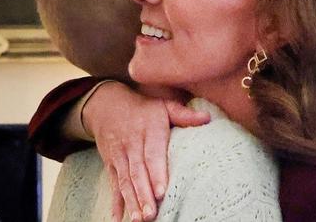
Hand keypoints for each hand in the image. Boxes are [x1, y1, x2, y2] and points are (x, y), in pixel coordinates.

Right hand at [83, 81, 210, 221]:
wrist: (107, 105)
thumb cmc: (143, 109)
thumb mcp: (163, 106)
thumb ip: (184, 115)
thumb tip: (207, 118)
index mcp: (148, 130)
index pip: (152, 154)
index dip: (156, 174)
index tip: (161, 192)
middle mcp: (132, 144)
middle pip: (137, 172)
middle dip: (143, 194)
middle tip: (151, 214)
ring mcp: (120, 156)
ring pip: (125, 181)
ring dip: (131, 202)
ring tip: (138, 219)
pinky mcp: (111, 165)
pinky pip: (113, 185)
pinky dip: (115, 203)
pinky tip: (117, 219)